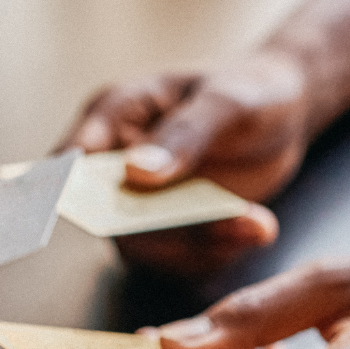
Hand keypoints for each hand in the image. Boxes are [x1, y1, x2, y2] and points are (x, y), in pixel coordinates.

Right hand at [60, 53, 301, 279]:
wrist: (283, 114)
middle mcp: (116, 165)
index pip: (71, 157)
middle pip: (107, 217)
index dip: (66, 190)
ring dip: (200, 246)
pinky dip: (220, 251)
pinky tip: (257, 227)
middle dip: (162, 232)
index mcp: (115, 116)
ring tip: (257, 225)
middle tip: (219, 227)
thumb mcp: (226, 102)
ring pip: (146, 247)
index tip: (94, 212)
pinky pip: (181, 259)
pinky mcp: (170, 231)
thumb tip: (134, 173)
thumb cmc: (247, 89)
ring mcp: (141, 203)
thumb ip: (183, 134)